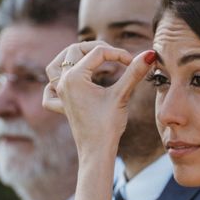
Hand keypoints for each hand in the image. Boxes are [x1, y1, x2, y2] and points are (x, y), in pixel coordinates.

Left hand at [43, 41, 155, 155]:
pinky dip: (53, 85)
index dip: (118, 54)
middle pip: (74, 51)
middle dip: (95, 49)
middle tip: (115, 55)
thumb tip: (150, 54)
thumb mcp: (121, 95)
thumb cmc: (108, 125)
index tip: (134, 62)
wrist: (97, 150)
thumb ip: (134, 72)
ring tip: (85, 56)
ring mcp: (60, 95)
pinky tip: (65, 84)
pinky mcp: (62, 106)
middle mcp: (63, 83)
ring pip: (54, 67)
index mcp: (74, 77)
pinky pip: (49, 92)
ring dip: (68, 58)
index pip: (98, 53)